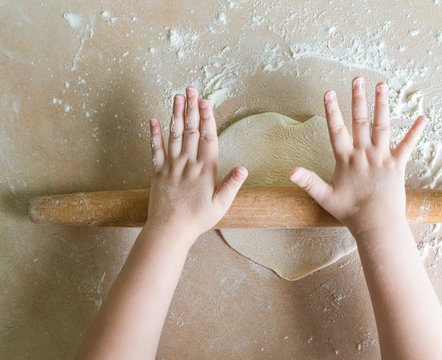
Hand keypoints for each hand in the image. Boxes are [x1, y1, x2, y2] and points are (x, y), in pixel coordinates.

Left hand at [145, 86, 247, 241]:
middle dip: (192, 108)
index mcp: (205, 170)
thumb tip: (244, 168)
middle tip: (191, 89)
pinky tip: (153, 120)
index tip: (206, 102)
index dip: (207, 118)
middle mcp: (187, 163)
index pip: (207, 138)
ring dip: (176, 114)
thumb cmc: (198, 219)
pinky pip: (155, 149)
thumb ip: (231, 185)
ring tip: (177, 97)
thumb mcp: (220, 205)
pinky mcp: (157, 172)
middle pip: (191, 130)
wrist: (169, 230)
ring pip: (174, 135)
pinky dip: (154, 134)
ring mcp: (171, 166)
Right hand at [290, 77, 426, 234]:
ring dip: (382, 105)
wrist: (376, 223)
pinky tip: (422, 118)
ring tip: (382, 86)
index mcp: (346, 159)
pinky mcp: (397, 165)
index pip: (336, 130)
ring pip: (382, 126)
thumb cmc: (350, 212)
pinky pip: (408, 146)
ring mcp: (382, 157)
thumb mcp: (325, 197)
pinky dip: (415, 132)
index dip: (332, 111)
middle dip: (358, 99)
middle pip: (360, 121)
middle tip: (358, 79)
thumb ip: (308, 182)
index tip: (329, 92)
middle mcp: (364, 153)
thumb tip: (291, 172)